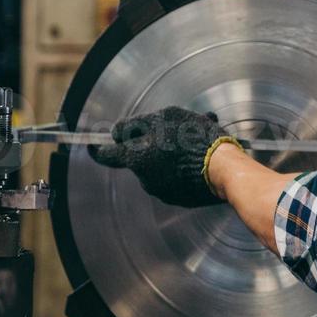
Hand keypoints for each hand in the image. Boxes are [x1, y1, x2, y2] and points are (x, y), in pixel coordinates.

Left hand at [88, 106, 241, 206]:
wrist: (224, 169)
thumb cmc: (195, 139)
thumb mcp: (164, 118)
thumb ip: (136, 124)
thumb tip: (118, 132)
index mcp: (137, 158)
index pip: (106, 155)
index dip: (97, 148)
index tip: (92, 144)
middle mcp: (145, 179)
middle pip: (140, 158)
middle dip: (152, 145)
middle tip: (175, 131)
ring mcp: (163, 191)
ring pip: (160, 168)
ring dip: (171, 155)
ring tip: (197, 142)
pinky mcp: (180, 198)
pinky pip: (175, 180)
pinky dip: (183, 169)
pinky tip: (201, 158)